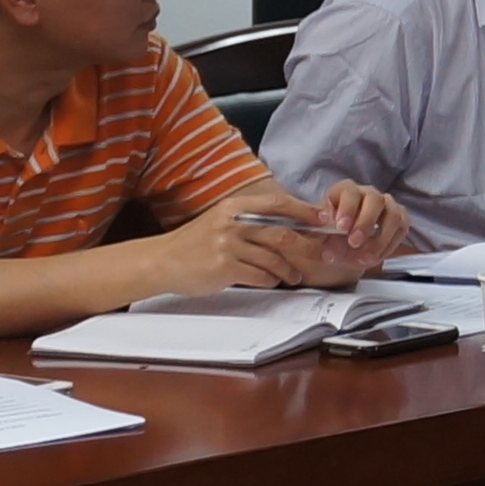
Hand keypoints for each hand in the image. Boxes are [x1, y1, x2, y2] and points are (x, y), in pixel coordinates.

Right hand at [147, 208, 320, 296]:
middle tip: (320, 254)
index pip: (277, 203)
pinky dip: (270, 280)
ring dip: (289, 270)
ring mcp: (227, 246)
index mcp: (233, 207)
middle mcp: (231, 224)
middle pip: (282, 233)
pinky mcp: (223, 268)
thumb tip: (287, 225)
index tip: (322, 219)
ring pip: (273, 258)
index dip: (304, 211)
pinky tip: (271, 281)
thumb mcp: (220, 220)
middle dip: (307, 245)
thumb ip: (249, 220)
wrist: (162, 261)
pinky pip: (259, 276)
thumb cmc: (194, 243)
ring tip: (295, 275)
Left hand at [288, 180, 407, 272]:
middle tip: (354, 243)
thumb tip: (329, 244)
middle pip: (375, 200)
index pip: (349, 192)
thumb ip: (324, 240)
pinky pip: (401, 227)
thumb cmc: (330, 238)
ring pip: (393, 214)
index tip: (341, 228)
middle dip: (366, 223)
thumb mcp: (320, 239)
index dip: (347, 209)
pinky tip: (376, 257)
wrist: (342, 249)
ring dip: (381, 238)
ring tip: (366, 257)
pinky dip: (390, 244)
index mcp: (344, 191)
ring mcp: (387, 204)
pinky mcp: (399, 218)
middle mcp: (368, 193)